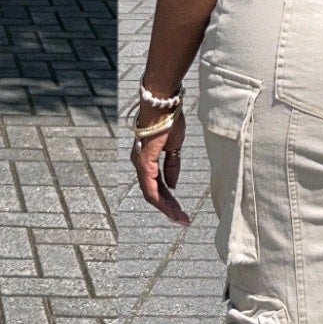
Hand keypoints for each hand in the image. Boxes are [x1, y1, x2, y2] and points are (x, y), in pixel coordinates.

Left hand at [132, 105, 189, 225]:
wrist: (163, 102)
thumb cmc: (168, 119)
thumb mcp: (174, 146)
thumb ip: (172, 166)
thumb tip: (173, 185)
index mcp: (146, 159)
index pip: (155, 186)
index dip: (168, 200)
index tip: (180, 211)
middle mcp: (139, 163)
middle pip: (153, 193)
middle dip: (168, 209)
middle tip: (183, 220)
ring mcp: (140, 163)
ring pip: (151, 193)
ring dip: (167, 208)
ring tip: (181, 218)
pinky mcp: (144, 161)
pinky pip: (151, 186)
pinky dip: (161, 199)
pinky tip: (172, 207)